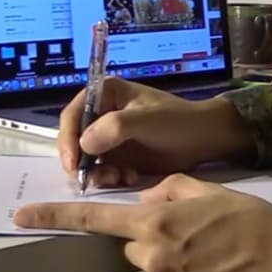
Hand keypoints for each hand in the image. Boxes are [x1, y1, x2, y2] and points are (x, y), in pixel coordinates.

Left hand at [14, 175, 271, 271]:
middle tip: (192, 232)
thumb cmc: (250, 220)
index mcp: (155, 222)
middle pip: (133, 245)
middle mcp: (153, 257)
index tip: (21, 217)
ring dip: (175, 259)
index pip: (94, 218)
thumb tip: (147, 202)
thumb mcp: (208, 189)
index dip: (55, 216)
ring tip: (213, 252)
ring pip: (156, 267)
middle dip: (152, 236)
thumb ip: (168, 191)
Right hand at [57, 77, 253, 186]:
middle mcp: (102, 113)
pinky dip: (110, 177)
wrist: (204, 139)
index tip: (73, 162)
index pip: (73, 114)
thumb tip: (84, 143)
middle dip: (82, 160)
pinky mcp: (118, 155)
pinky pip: (102, 170)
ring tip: (118, 178)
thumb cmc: (177, 121)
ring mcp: (109, 136)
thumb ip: (114, 127)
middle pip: (75, 139)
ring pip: (87, 158)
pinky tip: (129, 177)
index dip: (67, 138)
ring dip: (98, 172)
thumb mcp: (146, 120)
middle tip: (92, 178)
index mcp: (106, 93)